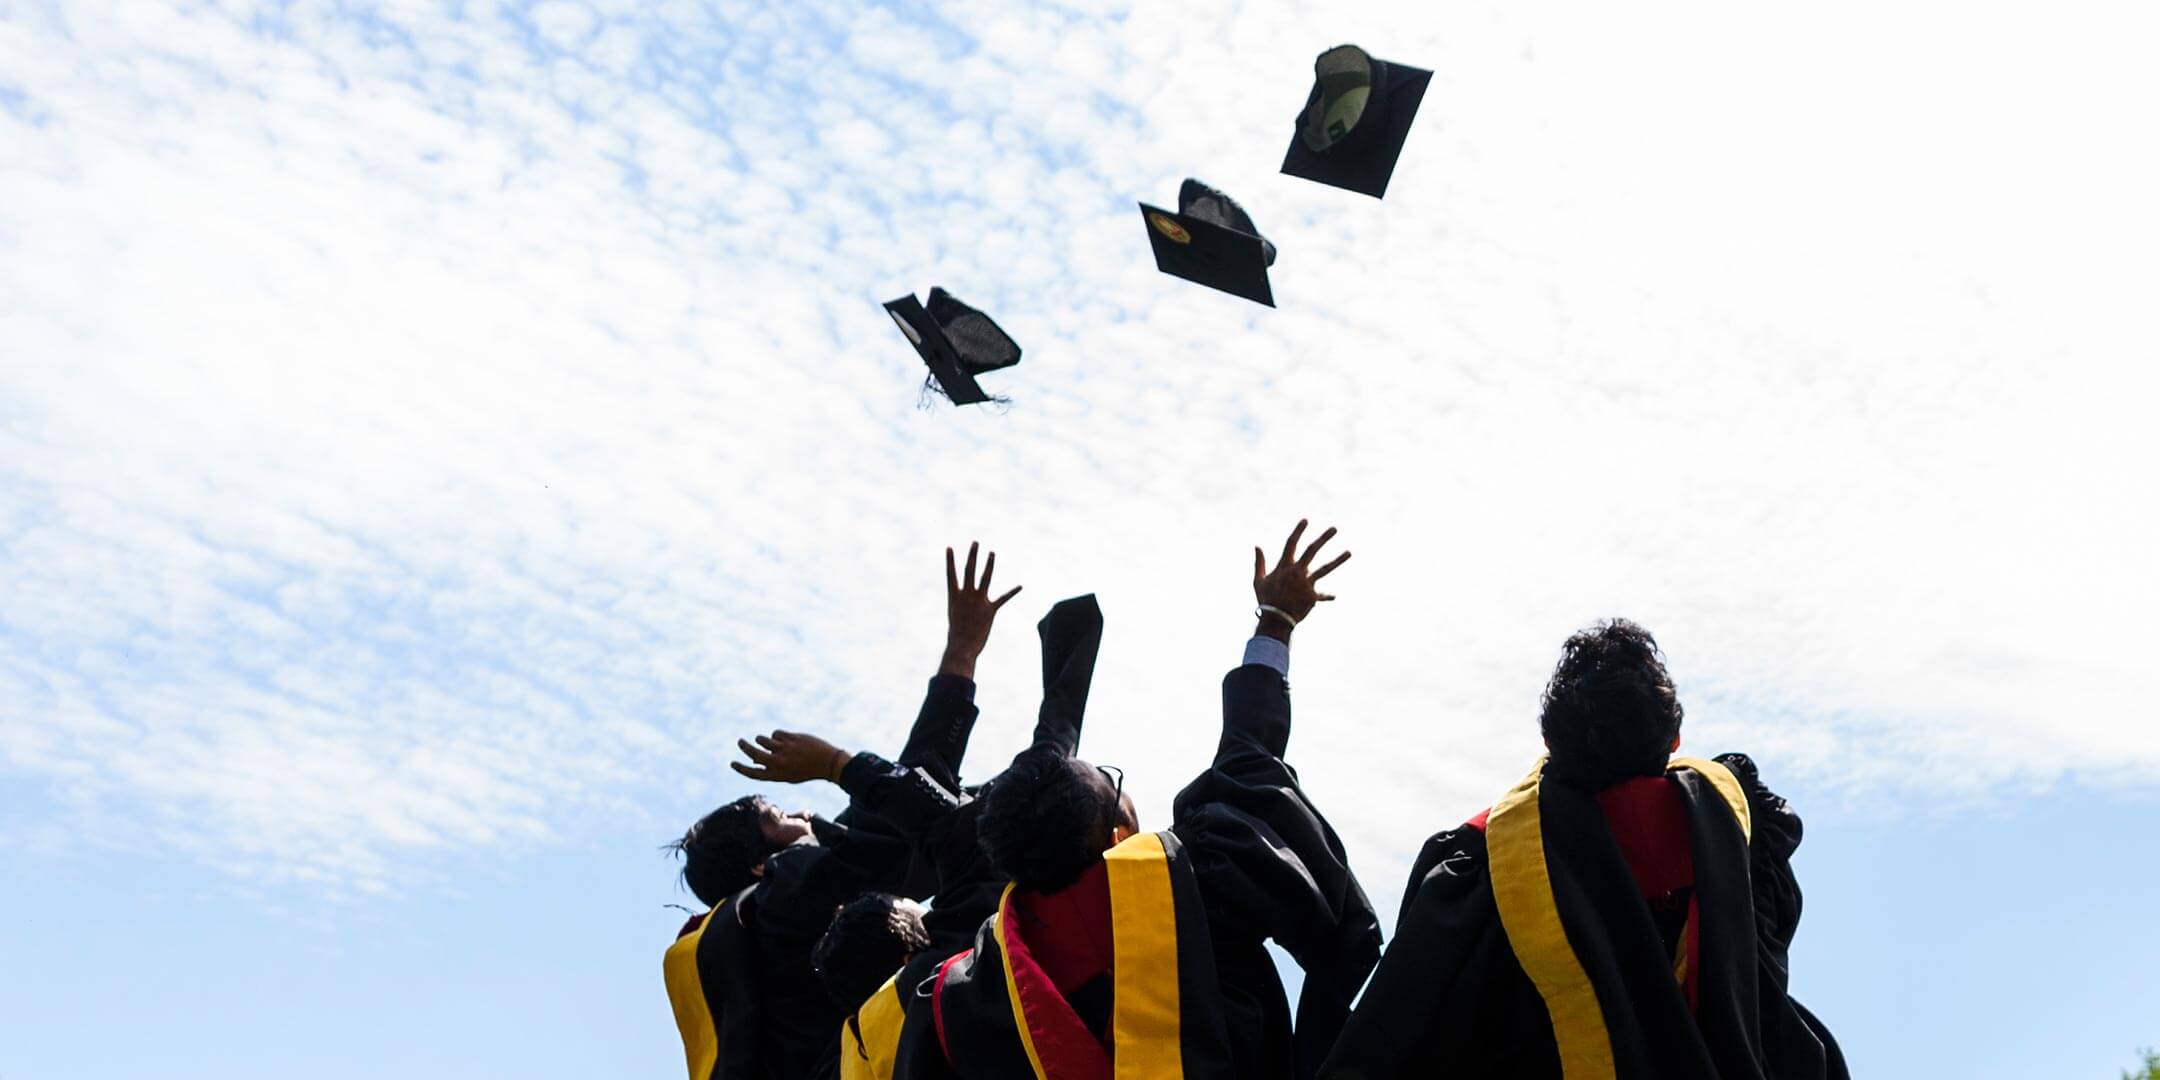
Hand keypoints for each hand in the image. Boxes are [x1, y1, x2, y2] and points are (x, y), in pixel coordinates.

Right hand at [731, 730, 851, 784]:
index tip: (732, 763)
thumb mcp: (787, 774)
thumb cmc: (806, 770)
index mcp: (776, 776)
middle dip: (744, 746)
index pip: (752, 773)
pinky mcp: (790, 738)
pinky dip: (778, 735)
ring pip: (762, 739)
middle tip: (740, 741)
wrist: (828, 763)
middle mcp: (778, 763)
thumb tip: (754, 759)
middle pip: (753, 753)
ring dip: (762, 739)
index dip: (740, 769)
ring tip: (772, 742)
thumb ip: (771, 768)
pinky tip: (788, 740)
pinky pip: (775, 733)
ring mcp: (784, 749)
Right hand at [943, 541, 1021, 678]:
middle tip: (975, 542)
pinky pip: (1003, 599)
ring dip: (989, 564)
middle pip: (969, 570)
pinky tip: (1020, 586)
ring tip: (992, 553)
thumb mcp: (955, 616)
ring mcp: (978, 601)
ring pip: (985, 578)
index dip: (950, 560)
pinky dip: (1012, 592)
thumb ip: (962, 606)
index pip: (951, 574)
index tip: (949, 548)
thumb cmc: (956, 635)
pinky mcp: (990, 610)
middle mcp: (966, 595)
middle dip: (973, 555)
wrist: (962, 646)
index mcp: (954, 596)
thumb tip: (966, 606)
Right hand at [1253, 519, 1349, 636]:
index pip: (1292, 543)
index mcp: (1284, 566)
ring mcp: (1307, 583)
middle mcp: (1298, 571)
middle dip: (1324, 538)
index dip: (1298, 531)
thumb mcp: (1258, 580)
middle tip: (1335, 528)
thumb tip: (1257, 546)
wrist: (1276, 618)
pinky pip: (1321, 595)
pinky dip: (1326, 596)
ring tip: (1349, 552)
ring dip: (1338, 560)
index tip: (1306, 520)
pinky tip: (1333, 596)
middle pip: (1313, 550)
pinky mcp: (1312, 596)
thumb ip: (1259, 562)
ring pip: (1325, 568)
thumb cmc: (1265, 599)